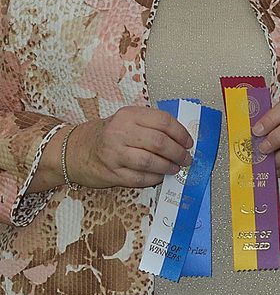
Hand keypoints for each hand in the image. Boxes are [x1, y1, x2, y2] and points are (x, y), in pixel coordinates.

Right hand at [68, 107, 192, 188]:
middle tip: (186, 158)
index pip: (164, 122)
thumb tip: (182, 139)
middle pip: (160, 143)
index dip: (181, 134)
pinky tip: (159, 176)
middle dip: (178, 153)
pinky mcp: (111, 173)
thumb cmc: (109, 135)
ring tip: (175, 168)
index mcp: (129, 115)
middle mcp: (120, 132)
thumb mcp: (128, 121)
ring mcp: (114, 153)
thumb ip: (152, 126)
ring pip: (150, 162)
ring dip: (168, 167)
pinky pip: (139, 178)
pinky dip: (154, 178)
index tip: (189, 142)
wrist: (75, 149)